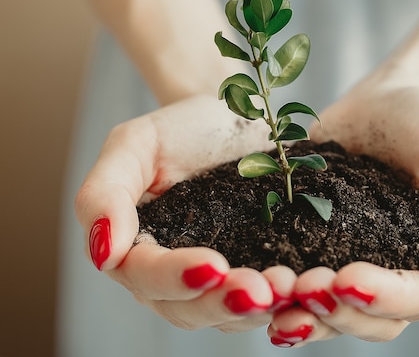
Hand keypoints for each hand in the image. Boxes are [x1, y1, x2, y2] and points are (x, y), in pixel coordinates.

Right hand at [75, 94, 296, 331]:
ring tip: (286, 291)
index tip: (213, 266)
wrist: (232, 118)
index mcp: (134, 247)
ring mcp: (212, 279)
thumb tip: (103, 255)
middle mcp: (169, 274)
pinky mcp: (250, 271)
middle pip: (186, 309)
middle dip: (222, 303)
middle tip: (260, 291)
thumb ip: (104, 194)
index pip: (143, 275)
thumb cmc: (180, 129)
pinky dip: (279, 301)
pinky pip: (259, 301)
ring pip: (225, 315)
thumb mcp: (134, 145)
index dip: (174, 278)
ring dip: (255, 309)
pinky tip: (301, 288)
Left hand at [267, 80, 418, 345]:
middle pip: (371, 320)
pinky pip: (297, 282)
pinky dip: (278, 293)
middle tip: (304, 288)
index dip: (383, 297)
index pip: (417, 298)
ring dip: (304, 315)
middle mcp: (393, 274)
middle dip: (337, 311)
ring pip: (330, 314)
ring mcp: (350, 263)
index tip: (347, 279)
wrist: (384, 101)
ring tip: (274, 297)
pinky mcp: (312, 246)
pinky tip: (254, 286)